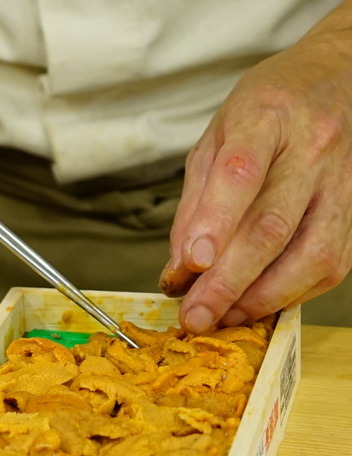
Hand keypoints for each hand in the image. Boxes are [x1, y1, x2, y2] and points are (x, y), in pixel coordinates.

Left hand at [162, 26, 351, 332]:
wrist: (338, 76)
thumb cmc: (267, 110)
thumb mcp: (215, 138)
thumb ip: (195, 203)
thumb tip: (180, 266)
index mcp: (266, 119)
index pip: (240, 173)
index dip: (215, 222)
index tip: (192, 263)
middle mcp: (311, 150)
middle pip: (272, 225)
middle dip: (228, 281)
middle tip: (195, 315)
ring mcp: (339, 182)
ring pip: (309, 253)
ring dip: (261, 297)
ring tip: (222, 317)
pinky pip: (329, 264)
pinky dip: (290, 293)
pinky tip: (257, 303)